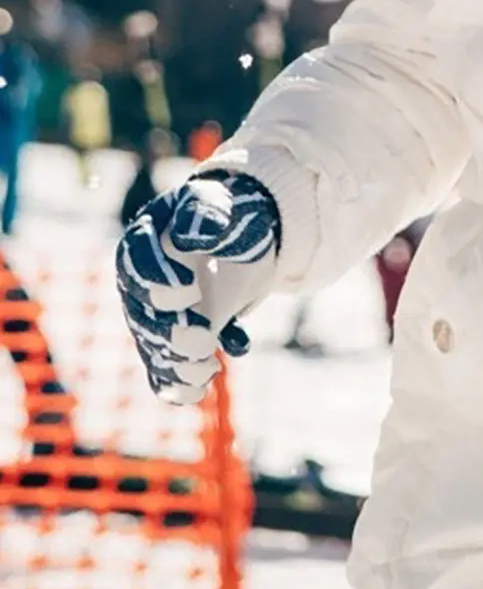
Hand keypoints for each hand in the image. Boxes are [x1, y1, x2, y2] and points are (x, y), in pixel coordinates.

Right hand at [115, 171, 281, 403]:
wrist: (239, 236)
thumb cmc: (225, 213)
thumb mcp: (220, 202)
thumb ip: (205, 213)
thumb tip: (191, 238)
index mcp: (143, 243)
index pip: (136, 264)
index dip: (158, 282)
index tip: (191, 291)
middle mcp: (140, 285)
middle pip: (143, 316)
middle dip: (172, 333)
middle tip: (204, 339)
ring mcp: (153, 318)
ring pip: (154, 349)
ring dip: (179, 364)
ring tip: (209, 368)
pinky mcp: (172, 342)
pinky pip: (164, 372)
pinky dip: (180, 385)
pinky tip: (202, 387)